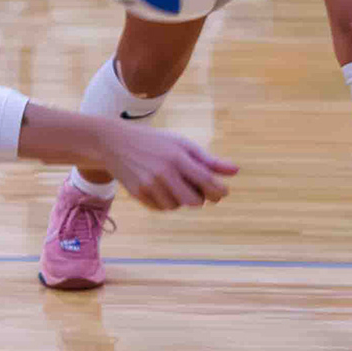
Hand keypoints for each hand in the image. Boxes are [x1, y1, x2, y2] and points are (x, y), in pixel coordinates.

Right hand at [96, 125, 237, 211]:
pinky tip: (162, 188)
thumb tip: (235, 171)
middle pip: (194, 201)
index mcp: (178, 157)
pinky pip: (161, 208)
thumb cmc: (155, 142)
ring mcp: (149, 185)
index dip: (219, 191)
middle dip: (202, 199)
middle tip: (202, 191)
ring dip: (182, 200)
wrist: (115, 142)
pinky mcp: (138, 193)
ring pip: (177, 206)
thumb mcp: (182, 145)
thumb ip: (209, 160)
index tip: (222, 192)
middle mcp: (163, 172)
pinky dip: (167, 202)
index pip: (207, 182)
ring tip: (177, 185)